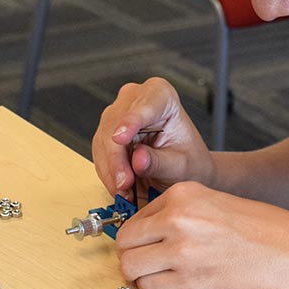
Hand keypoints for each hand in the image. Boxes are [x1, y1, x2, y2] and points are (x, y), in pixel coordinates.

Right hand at [92, 78, 214, 198]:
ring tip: (126, 192)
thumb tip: (138, 160)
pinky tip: (121, 187)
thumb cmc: (189, 161)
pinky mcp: (107, 133)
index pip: (143, 106)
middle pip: (116, 126)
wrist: (185, 170)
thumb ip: (159, 162)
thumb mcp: (180, 166)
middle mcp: (136, 99)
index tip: (120, 138)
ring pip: (103, 142)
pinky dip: (108, 174)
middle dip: (118, 160)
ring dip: (111, 171)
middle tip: (124, 185)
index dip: (130, 122)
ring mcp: (118, 115)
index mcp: (161, 95)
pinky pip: (100, 154)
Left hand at [115, 180, 288, 288]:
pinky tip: (173, 284)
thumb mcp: (217, 203)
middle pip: (125, 241)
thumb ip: (182, 212)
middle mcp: (177, 218)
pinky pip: (149, 288)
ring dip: (139, 274)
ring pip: (130, 267)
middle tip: (146, 262)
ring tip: (158, 275)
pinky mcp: (189, 282)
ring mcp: (181, 251)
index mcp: (184, 194)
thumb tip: (149, 231)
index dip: (140, 234)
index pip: (136, 216)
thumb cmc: (263, 230)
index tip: (148, 243)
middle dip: (132, 254)